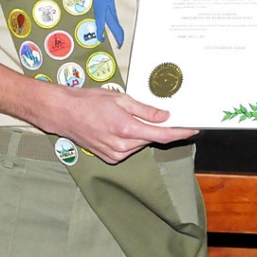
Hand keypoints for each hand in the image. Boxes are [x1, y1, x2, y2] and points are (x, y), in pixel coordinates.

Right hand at [45, 85, 198, 164]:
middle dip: (159, 128)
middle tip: (162, 115)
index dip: (181, 132)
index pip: (162, 135)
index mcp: (127, 129)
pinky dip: (132, 139)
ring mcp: (115, 154)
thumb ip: (145, 110)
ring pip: (141, 144)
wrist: (63, 114)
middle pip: (152, 139)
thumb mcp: (121, 98)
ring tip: (127, 117)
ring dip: (143, 133)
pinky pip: (129, 149)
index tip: (194, 129)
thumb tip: (166, 116)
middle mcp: (122, 146)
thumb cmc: (89, 101)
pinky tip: (120, 127)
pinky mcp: (110, 158)